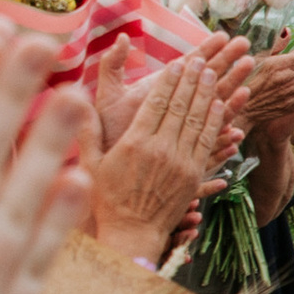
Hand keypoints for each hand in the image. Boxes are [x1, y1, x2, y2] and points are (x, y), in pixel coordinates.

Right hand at [90, 51, 229, 259]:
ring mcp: (181, 163)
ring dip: (208, 95)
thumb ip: (86, 130)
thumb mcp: (89, 163)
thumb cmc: (106, 199)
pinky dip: (216, 121)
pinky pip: (209, 142)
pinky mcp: (195, 175)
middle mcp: (161, 150)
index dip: (169, 81)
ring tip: (213, 73)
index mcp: (134, 143)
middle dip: (191, 80)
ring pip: (199, 121)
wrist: (133, 233)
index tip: (177, 63)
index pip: (156, 103)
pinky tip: (221, 105)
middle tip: (200, 60)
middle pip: (181, 107)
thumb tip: (72, 99)